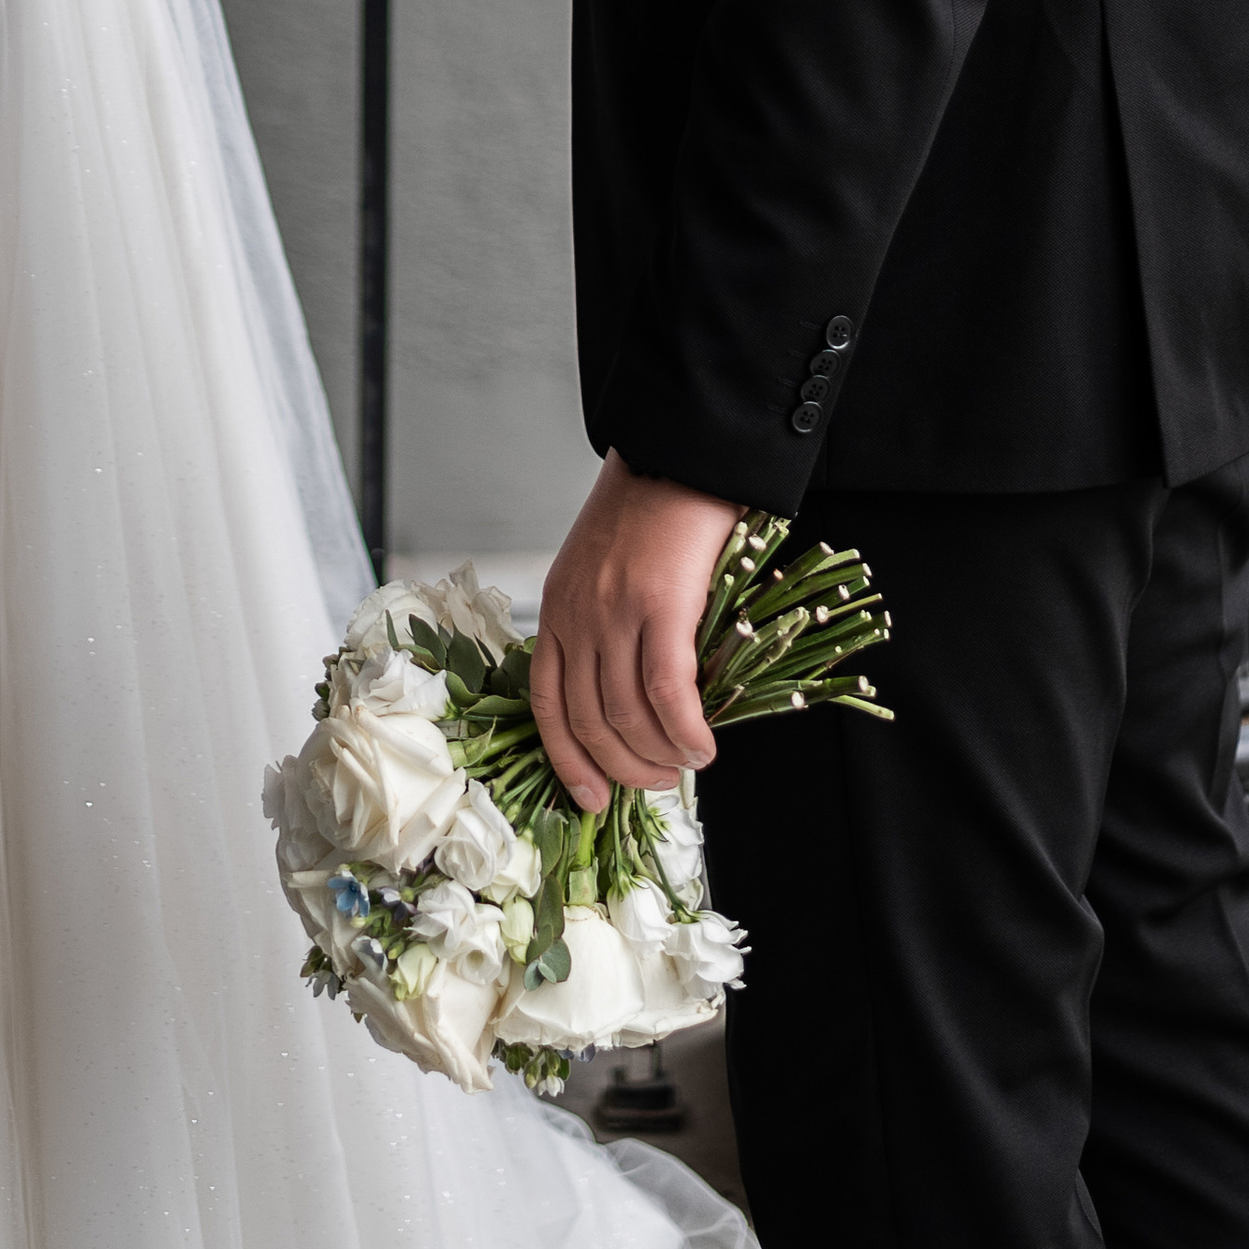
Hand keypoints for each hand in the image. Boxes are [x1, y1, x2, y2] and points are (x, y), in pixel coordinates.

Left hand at [531, 449, 742, 808]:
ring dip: (657, 756)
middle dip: (621, 768)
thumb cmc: (650, 510)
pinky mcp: (659, 605)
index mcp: (555, 607)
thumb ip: (604, 626)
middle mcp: (575, 614)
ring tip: (686, 767)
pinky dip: (685, 731)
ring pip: (626, 714)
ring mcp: (613, 610)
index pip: (545, 703)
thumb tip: (634, 702)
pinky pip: (667, 691)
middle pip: (586, 720)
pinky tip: (703, 747)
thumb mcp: (601, 569)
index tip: (588, 798)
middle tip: (655, 784)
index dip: (566, 759)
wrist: (678, 451)